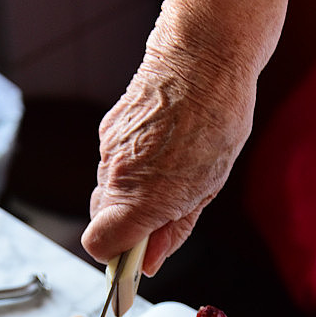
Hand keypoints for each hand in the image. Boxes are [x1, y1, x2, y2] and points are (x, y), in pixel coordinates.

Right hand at [80, 0, 261, 275]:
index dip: (116, 257)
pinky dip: (131, 169)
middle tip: (163, 216)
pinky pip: (112, 165)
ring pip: (107, 193)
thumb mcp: (205, 189)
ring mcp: (107, 150)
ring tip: (171, 174)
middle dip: (129, 228)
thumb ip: (172, 230)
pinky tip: (161, 150)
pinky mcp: (108, 128)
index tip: (136, 258)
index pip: (98, 245)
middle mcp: (115, 175)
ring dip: (132, 197)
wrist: (204, 54)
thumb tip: (150, 262)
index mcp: (142, 197)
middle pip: (102, 222)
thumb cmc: (216, 120)